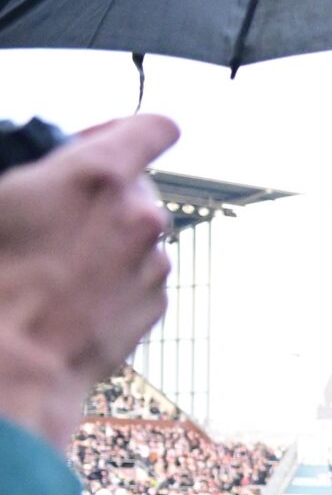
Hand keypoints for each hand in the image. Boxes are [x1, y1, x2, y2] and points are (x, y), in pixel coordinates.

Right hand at [0, 114, 178, 449]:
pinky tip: (71, 293)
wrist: (12, 366)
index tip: (105, 142)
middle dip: (103, 195)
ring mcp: (152, 263)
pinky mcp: (155, 303)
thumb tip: (36, 179)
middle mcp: (138, 215)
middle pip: (137, 185)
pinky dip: (115, 276)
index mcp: (96, 176)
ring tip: (55, 263)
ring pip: (139, 233)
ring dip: (108, 238)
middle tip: (56, 215)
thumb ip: (30, 175)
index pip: (151, 128)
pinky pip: (139, 274)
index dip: (130, 132)